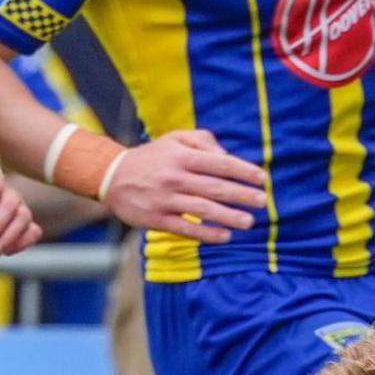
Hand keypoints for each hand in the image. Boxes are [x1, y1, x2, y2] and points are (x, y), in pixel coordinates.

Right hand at [103, 129, 267, 243]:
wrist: (112, 176)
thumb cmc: (153, 157)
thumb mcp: (175, 139)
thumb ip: (204, 141)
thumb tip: (227, 157)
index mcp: (181, 156)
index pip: (219, 163)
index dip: (243, 171)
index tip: (262, 179)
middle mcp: (174, 177)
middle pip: (215, 188)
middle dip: (241, 195)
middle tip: (262, 201)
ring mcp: (165, 199)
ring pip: (202, 209)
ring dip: (228, 217)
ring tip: (249, 222)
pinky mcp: (156, 219)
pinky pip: (185, 228)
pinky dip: (206, 234)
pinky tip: (224, 236)